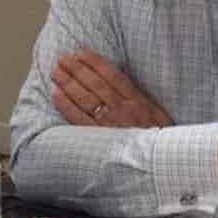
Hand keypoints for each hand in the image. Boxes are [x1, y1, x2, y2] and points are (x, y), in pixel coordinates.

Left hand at [53, 50, 172, 128]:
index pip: (112, 76)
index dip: (95, 63)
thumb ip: (142, 97)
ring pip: (85, 99)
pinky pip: (79, 119)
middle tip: (63, 59)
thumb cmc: (160, 139)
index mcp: (137, 101)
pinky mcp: (98, 138)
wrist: (161, 164)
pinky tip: (57, 96)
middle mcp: (122, 110)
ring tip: (56, 73)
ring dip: (68, 84)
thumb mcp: (159, 114)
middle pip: (95, 84)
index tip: (81, 53)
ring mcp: (109, 124)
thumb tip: (123, 81)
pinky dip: (67, 106)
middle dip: (77, 69)